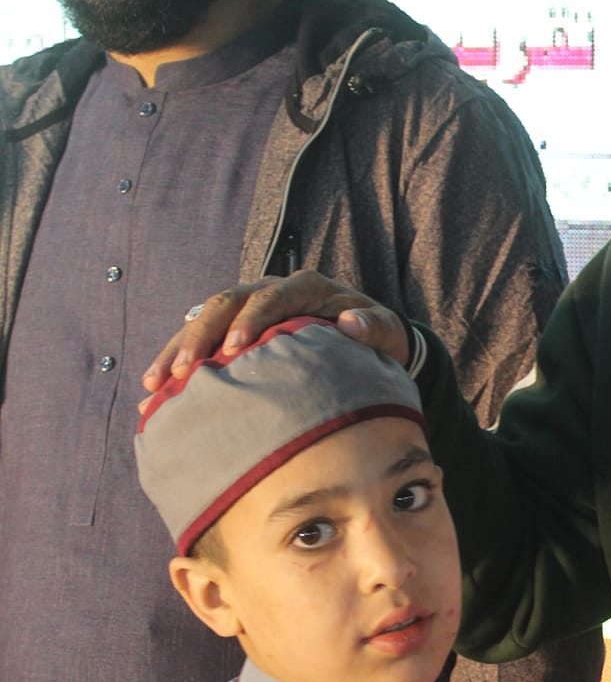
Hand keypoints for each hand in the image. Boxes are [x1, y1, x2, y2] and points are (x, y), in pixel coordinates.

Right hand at [140, 271, 408, 398]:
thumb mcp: (384, 331)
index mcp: (304, 287)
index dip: (250, 319)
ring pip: (203, 320)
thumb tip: (350, 322)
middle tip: (181, 371)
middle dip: (199, 336)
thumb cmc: (375, 336)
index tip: (235, 347)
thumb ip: (373, 326)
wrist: (365, 335)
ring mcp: (248, 308)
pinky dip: (178, 363)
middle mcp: (270, 290)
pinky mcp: (234, 328)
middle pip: (226, 304)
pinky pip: (201, 340)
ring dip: (177, 350)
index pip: (271, 297)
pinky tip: (156, 393)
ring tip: (155, 384)